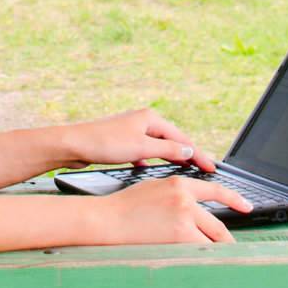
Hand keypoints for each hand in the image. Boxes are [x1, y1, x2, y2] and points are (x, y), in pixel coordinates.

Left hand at [63, 108, 217, 173]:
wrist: (75, 145)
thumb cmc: (105, 143)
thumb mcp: (141, 148)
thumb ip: (167, 151)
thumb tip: (189, 151)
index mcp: (150, 118)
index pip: (181, 139)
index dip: (198, 154)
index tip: (212, 167)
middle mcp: (143, 121)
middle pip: (172, 140)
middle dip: (188, 155)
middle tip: (204, 170)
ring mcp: (132, 131)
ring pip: (158, 147)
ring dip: (171, 157)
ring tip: (185, 169)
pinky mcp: (123, 142)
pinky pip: (144, 151)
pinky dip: (151, 159)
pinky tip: (149, 168)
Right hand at [98, 174, 251, 245]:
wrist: (110, 219)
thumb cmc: (126, 206)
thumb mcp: (155, 188)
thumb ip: (177, 194)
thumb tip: (195, 206)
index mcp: (179, 184)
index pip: (215, 191)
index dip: (234, 199)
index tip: (246, 207)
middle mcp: (185, 199)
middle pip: (218, 225)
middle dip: (228, 241)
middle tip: (233, 249)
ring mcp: (184, 217)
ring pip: (211, 241)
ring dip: (215, 253)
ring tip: (216, 260)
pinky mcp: (179, 236)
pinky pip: (199, 250)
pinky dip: (203, 258)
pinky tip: (201, 263)